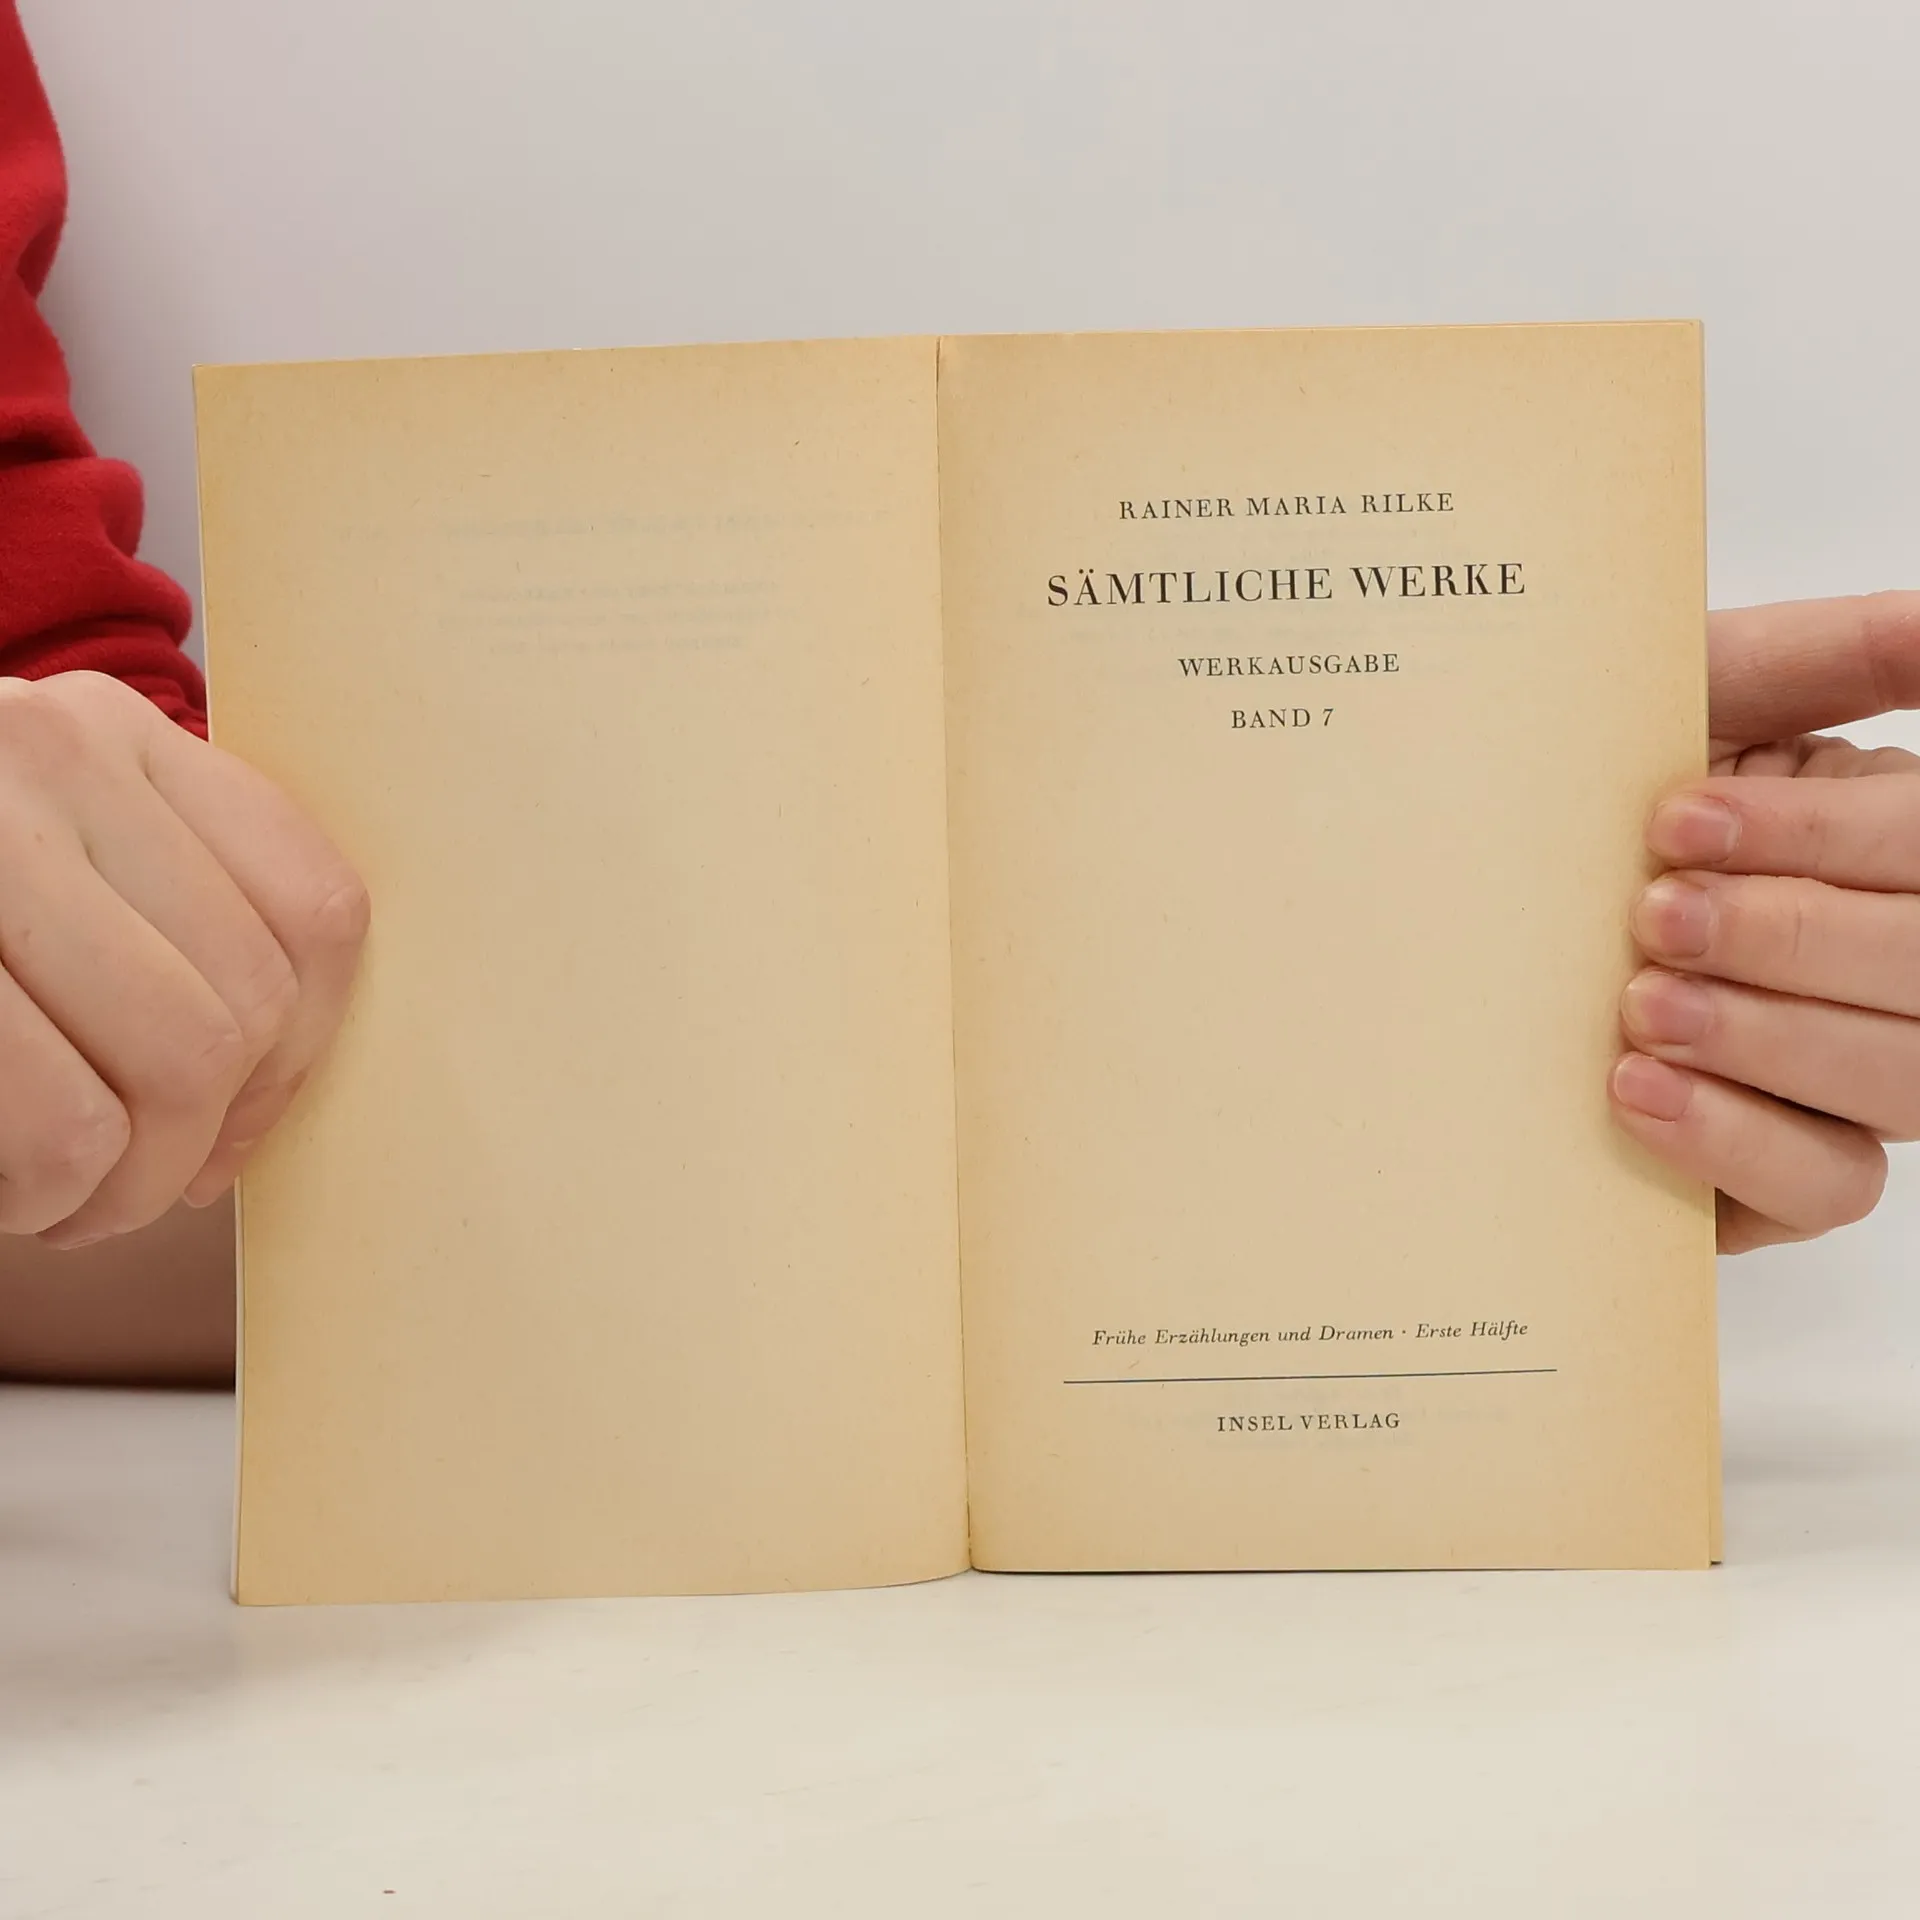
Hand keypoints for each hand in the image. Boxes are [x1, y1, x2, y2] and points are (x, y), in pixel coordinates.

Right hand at [0, 671, 366, 1247]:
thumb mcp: (36, 877)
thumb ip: (151, 930)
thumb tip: (271, 1087)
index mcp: (114, 740)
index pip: (315, 910)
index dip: (302, 1057)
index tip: (231, 1129)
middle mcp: (46, 756)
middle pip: (242, 1008)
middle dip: (194, 1148)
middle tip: (115, 1192)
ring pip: (174, 1066)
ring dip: (121, 1184)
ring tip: (51, 1198)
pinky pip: (58, 1118)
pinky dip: (46, 1194)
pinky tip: (4, 1193)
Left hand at [1611, 593, 1919, 1251]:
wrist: (1450, 900)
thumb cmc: (1571, 794)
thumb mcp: (1680, 698)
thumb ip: (1819, 655)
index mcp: (1880, 840)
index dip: (1818, 834)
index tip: (1675, 820)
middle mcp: (1890, 959)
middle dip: (1789, 936)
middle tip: (1653, 916)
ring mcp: (1849, 1074)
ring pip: (1907, 1077)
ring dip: (1769, 1037)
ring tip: (1637, 1006)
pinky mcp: (1785, 1173)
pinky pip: (1832, 1181)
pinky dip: (1741, 1137)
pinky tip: (1636, 1091)